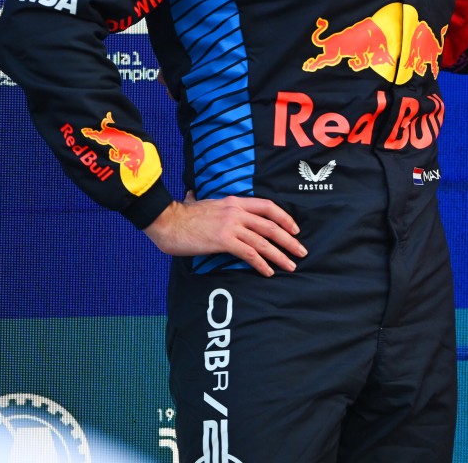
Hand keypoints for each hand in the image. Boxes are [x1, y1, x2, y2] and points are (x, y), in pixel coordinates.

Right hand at [143, 192, 305, 276]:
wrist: (165, 220)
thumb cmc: (181, 215)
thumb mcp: (200, 202)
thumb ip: (205, 201)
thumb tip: (193, 195)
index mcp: (235, 202)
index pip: (268, 206)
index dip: (285, 218)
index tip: (295, 229)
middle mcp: (237, 212)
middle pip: (271, 225)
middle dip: (289, 240)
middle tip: (301, 251)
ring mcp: (231, 225)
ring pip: (263, 241)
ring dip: (280, 255)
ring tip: (290, 266)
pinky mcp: (223, 240)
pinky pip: (248, 252)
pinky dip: (261, 263)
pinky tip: (268, 271)